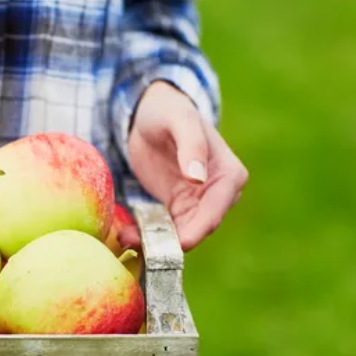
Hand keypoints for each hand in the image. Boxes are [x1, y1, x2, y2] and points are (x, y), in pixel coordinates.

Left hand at [121, 81, 247, 250]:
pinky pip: (164, 228)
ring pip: (179, 234)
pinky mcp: (176, 208)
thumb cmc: (169, 110)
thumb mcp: (179, 121)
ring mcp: (198, 204)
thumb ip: (191, 145)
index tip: (175, 244)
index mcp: (228, 175)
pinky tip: (126, 235)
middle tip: (137, 244)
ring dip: (154, 241)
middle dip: (170, 242)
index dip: (195, 232)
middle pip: (197, 230)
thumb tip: (198, 179)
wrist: (150, 112)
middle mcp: (218, 195)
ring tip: (126, 239)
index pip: (214, 213)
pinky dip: (146, 234)